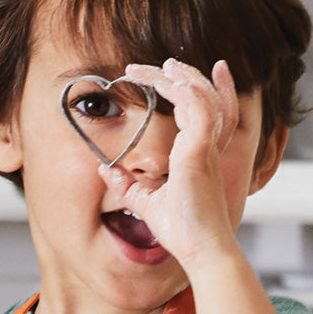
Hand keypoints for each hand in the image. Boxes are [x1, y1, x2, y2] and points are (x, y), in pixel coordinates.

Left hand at [98, 57, 241, 268]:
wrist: (200, 250)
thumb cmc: (183, 232)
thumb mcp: (147, 203)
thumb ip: (128, 185)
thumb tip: (105, 169)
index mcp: (199, 157)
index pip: (205, 112)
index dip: (198, 90)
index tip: (175, 74)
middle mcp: (206, 148)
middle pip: (206, 98)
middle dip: (185, 75)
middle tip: (164, 63)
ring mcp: (205, 149)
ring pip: (203, 97)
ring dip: (182, 76)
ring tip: (163, 64)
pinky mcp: (199, 153)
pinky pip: (198, 108)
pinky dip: (186, 89)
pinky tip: (170, 78)